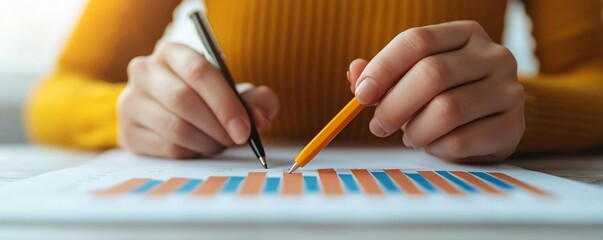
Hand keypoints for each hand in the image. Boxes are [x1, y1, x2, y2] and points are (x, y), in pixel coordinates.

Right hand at [118, 42, 278, 157]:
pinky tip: (201, 148)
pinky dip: (193, 153)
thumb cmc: (209, 97)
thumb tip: (261, 119)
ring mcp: (131, 102)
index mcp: (172, 52)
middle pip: (184, 101)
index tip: (245, 128)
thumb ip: (257, 100)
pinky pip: (167, 148)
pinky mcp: (128, 132)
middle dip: (218, 126)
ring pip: (176, 128)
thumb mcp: (236, 91)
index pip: (198, 72)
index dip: (225, 103)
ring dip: (207, 143)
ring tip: (220, 143)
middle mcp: (145, 71)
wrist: (173, 110)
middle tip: (237, 140)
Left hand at [348, 21, 523, 163]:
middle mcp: (493, 55)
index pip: (418, 40)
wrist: (492, 123)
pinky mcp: (514, 126)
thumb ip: (383, 76)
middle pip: (432, 74)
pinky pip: (461, 141)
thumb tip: (356, 73)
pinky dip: (436, 148)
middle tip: (379, 126)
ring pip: (447, 110)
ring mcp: (509, 90)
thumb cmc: (445, 95)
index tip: (362, 95)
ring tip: (411, 135)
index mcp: (465, 34)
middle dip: (394, 106)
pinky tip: (434, 144)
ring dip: (416, 130)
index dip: (384, 68)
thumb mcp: (413, 78)